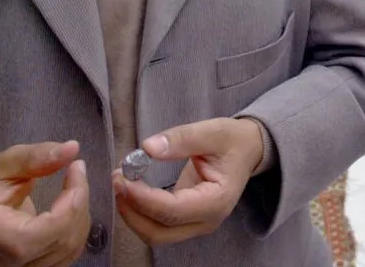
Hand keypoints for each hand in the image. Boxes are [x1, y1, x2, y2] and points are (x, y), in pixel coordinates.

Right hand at [0, 140, 89, 266]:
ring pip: (69, 250)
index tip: (76, 169)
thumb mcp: (3, 165)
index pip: (39, 233)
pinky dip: (76, 229)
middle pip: (60, 241)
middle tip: (77, 172)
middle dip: (78, 203)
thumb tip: (73, 148)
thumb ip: (35, 157)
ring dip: (80, 215)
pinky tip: (70, 209)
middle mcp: (0, 263)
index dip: (69, 204)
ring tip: (72, 188)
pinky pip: (68, 255)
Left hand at [112, 118, 264, 245]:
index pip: (173, 211)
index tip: (123, 178)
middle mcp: (207, 220)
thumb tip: (147, 148)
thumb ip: (181, 139)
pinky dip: (139, 211)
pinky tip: (130, 189)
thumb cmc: (232, 140)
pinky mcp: (186, 220)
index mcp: (217, 201)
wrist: (248, 149)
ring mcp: (196, 224)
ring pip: (155, 233)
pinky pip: (157, 225)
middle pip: (160, 232)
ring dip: (132, 213)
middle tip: (117, 180)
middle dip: (132, 211)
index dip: (144, 198)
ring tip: (120, 182)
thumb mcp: (213, 131)